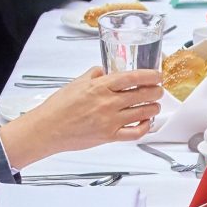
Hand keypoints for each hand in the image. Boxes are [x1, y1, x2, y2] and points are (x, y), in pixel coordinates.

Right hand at [4, 67, 163, 163]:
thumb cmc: (58, 107)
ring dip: (153, 108)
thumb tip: (105, 71)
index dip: (150, 75)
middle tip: (158, 90)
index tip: (157, 75)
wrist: (47, 129)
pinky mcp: (109, 136)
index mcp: (100, 86)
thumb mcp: (76, 83)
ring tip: (154, 105)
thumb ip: (94, 75)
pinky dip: (145, 127)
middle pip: (142, 94)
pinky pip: (135, 133)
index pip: (132, 77)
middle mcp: (107, 103)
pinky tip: (146, 122)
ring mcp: (110, 120)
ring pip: (143, 112)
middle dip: (156, 91)